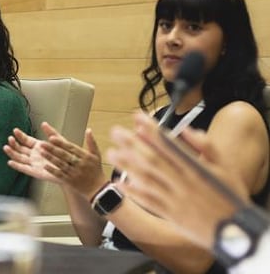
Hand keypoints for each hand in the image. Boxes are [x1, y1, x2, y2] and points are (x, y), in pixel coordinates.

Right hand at [3, 123, 60, 182]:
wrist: (71, 169)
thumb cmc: (66, 156)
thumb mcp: (59, 141)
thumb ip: (51, 132)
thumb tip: (43, 123)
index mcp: (38, 146)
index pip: (25, 140)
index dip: (20, 136)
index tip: (15, 130)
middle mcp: (34, 155)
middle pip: (20, 149)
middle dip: (14, 144)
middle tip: (10, 139)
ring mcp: (33, 163)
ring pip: (19, 158)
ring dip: (12, 153)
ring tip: (6, 147)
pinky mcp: (35, 172)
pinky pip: (24, 169)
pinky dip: (17, 166)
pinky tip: (10, 162)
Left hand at [38, 125, 105, 198]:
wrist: (98, 189)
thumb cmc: (96, 170)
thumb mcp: (96, 155)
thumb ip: (91, 142)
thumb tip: (88, 130)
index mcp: (85, 156)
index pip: (71, 148)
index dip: (61, 143)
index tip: (52, 138)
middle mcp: (79, 164)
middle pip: (64, 155)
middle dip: (52, 149)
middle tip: (42, 143)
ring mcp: (74, 173)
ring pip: (60, 164)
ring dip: (50, 158)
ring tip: (41, 152)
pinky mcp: (70, 181)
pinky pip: (60, 175)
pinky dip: (52, 170)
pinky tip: (45, 166)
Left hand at [106, 112, 246, 248]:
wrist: (237, 230)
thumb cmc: (230, 196)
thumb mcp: (226, 167)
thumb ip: (207, 146)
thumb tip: (188, 130)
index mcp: (195, 168)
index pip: (168, 144)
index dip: (151, 130)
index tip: (138, 118)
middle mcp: (181, 182)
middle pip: (152, 159)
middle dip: (131, 144)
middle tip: (116, 132)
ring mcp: (174, 198)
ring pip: (146, 179)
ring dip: (127, 165)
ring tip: (112, 153)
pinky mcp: (170, 214)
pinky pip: (148, 201)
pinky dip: (133, 192)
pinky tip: (119, 183)